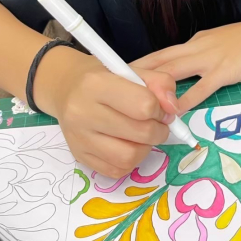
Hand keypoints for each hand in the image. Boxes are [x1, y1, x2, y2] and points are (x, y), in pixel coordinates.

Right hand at [34, 47, 178, 178]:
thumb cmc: (103, 77)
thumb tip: (173, 109)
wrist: (66, 89)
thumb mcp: (131, 70)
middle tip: (156, 123)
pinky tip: (127, 144)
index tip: (159, 106)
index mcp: (97, 84)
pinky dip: (130, 161)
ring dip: (145, 148)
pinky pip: (117, 170)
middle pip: (140, 133)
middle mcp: (83, 112)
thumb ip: (159, 83)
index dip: (160, 108)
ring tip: (142, 135)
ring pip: (129, 157)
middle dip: (158, 130)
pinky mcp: (79, 157)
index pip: (144, 105)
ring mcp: (79, 138)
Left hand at [130, 19, 240, 112]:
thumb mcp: (218, 45)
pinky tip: (175, 110)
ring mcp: (209, 59)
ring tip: (135, 99)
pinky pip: (201, 87)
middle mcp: (196, 48)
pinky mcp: (224, 71)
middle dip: (136, 74)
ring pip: (173, 71)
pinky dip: (186, 99)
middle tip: (114, 86)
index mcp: (194, 43)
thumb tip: (183, 76)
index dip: (141, 65)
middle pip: (160, 61)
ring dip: (154, 86)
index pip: (162, 54)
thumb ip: (200, 57)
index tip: (121, 75)